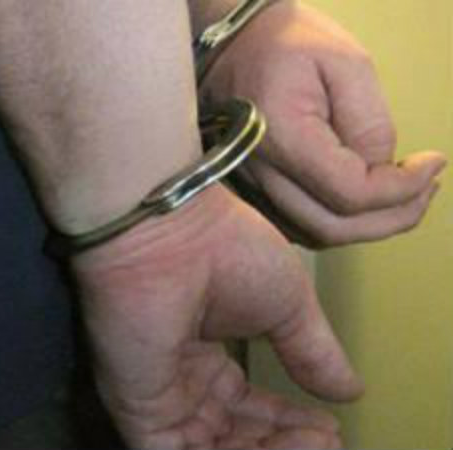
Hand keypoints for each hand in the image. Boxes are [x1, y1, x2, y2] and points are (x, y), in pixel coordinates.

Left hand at [72, 186, 362, 448]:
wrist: (174, 237)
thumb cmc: (225, 251)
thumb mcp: (289, 305)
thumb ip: (313, 353)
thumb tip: (349, 389)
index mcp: (208, 353)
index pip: (247, 407)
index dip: (288, 423)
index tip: (328, 426)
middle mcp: (182, 378)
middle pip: (233, 434)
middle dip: (282, 442)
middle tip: (324, 440)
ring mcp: (161, 397)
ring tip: (313, 444)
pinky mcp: (141, 413)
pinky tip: (278, 449)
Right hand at [201, 0, 446, 246]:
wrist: (233, 46)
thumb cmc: (287, 43)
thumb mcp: (344, 62)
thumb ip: (369, 122)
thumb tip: (382, 169)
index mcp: (280, 136)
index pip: (349, 193)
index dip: (401, 189)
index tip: (432, 164)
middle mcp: (257, 173)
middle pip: (331, 228)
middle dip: (391, 218)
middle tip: (425, 190)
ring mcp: (249, 187)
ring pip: (314, 235)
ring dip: (365, 227)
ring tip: (400, 196)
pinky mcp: (249, 190)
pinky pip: (297, 226)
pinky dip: (336, 223)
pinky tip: (358, 200)